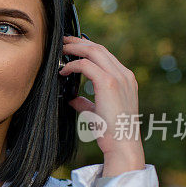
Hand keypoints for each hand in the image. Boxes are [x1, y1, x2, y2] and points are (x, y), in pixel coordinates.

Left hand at [58, 35, 145, 176]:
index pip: (105, 56)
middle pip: (99, 48)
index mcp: (126, 79)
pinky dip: (72, 65)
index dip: (87, 48)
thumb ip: (87, 103)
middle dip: (79, 42)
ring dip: (74, 48)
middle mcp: (124, 75)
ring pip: (94, 51)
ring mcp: (118, 77)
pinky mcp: (108, 83)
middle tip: (62, 41)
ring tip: (60, 49)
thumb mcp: (98, 113)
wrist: (122, 145)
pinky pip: (86, 65)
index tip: (72, 47)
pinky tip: (62, 71)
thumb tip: (73, 99)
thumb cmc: (112, 133)